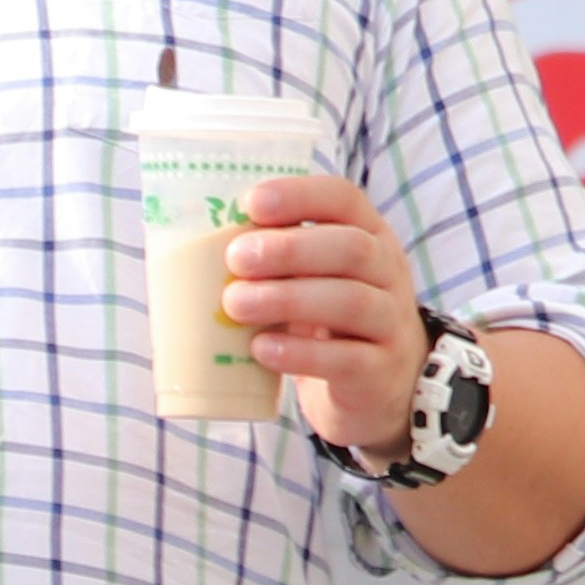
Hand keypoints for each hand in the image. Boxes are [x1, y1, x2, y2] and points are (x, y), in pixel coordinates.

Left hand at [226, 176, 432, 466]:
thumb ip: (273, 264)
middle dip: (290, 249)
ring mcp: (389, 323)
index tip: (251, 203)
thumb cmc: (327, 325)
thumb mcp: (309, 282)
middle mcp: (387, 273)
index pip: (344, 199)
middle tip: (236, 258)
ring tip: (235, 304)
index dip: (301, 195)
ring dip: (287, 299)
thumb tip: (195, 250)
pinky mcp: (378, 373)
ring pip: (351, 301)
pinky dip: (299, 353)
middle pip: (351, 248)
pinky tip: (261, 349)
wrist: (376, 389)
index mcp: (368, 237)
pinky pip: (346, 359)